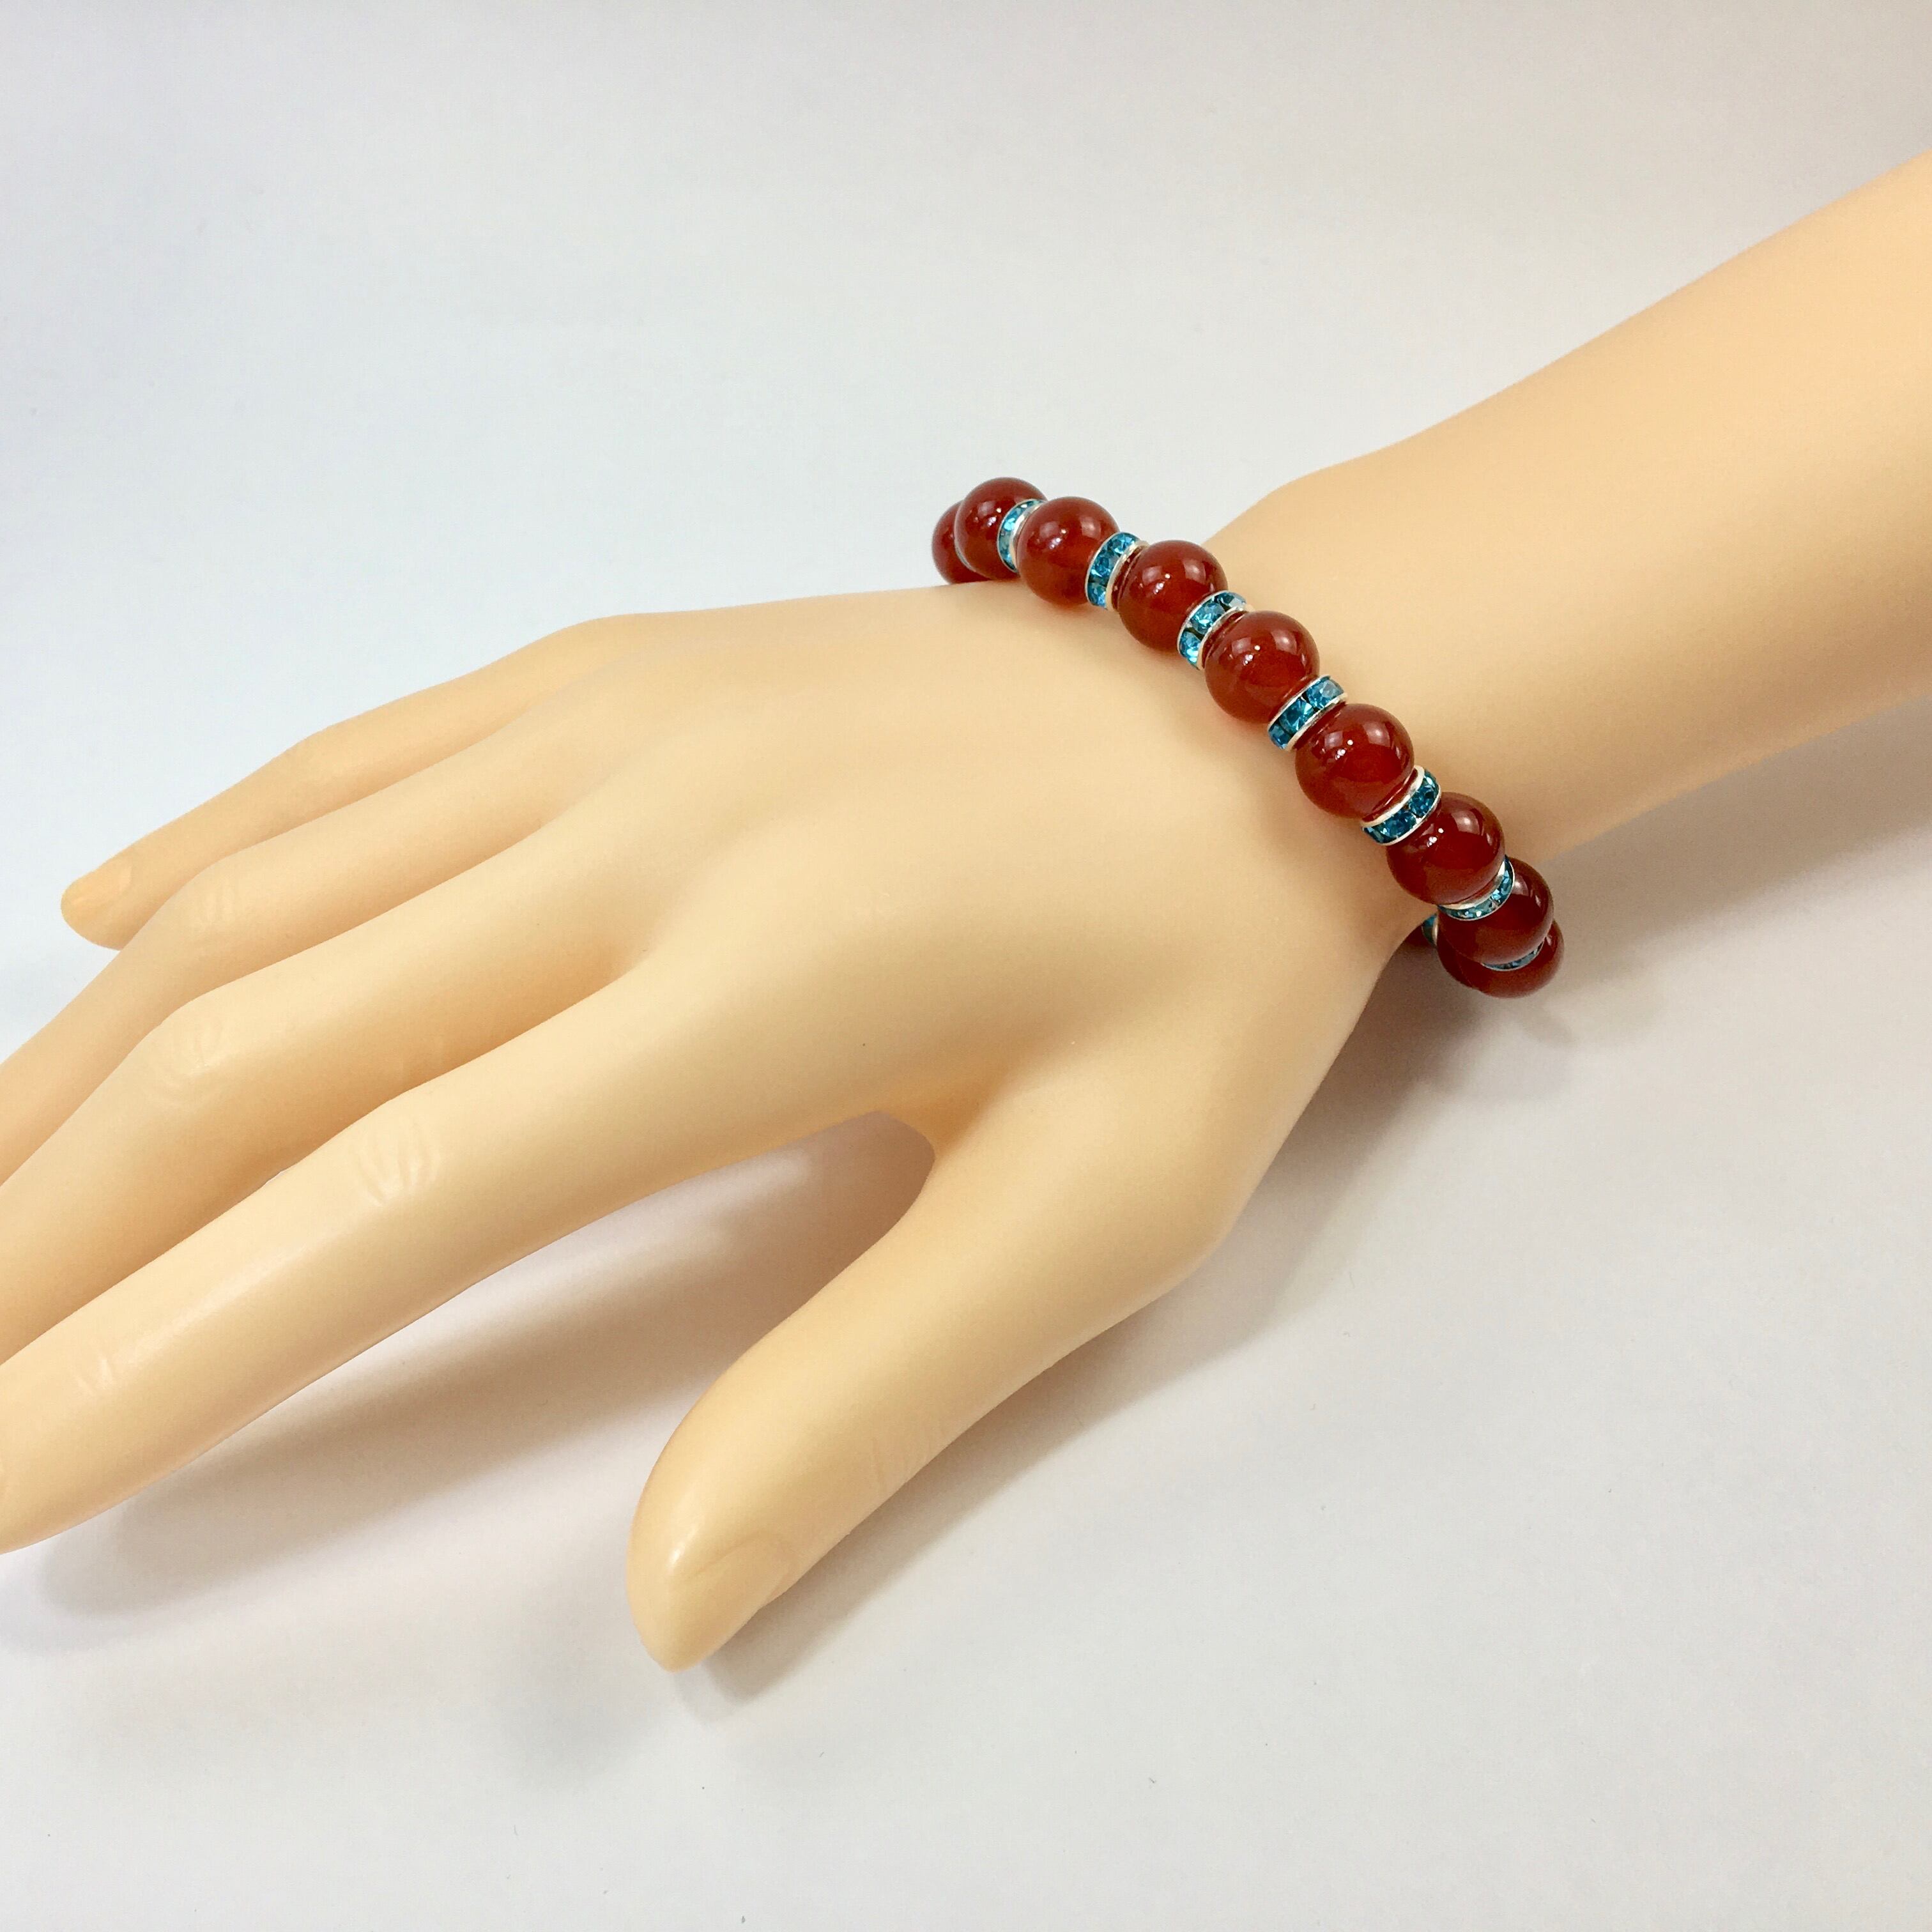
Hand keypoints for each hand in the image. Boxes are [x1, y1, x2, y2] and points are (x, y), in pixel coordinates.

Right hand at [0, 580, 1407, 1665]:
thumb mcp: (1095, 1217)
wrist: (1261, 697)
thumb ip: (861, 1397)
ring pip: (261, 904)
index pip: (390, 1200)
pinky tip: (101, 931)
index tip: (0, 1482)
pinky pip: (351, 759)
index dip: (165, 1353)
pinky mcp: (607, 660)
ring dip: (81, 1066)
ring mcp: (600, 724)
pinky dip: (206, 854)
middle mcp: (627, 840)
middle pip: (260, 1052)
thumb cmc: (1197, 971)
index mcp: (754, 997)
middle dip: (54, 1231)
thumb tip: (664, 1606)